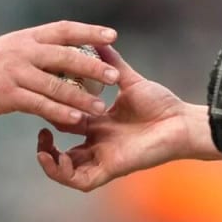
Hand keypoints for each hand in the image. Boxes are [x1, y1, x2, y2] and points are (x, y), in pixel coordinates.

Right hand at [0, 21, 119, 129]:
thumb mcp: (8, 49)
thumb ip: (34, 51)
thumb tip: (62, 53)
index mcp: (25, 37)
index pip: (63, 29)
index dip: (90, 31)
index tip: (113, 36)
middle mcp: (23, 52)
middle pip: (65, 56)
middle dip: (92, 66)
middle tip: (114, 77)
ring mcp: (15, 73)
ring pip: (55, 84)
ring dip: (80, 97)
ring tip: (100, 108)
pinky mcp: (7, 95)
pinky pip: (39, 104)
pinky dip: (59, 112)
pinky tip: (75, 120)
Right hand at [36, 45, 212, 191]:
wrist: (180, 121)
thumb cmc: (161, 103)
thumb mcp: (128, 80)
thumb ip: (111, 64)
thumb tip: (98, 40)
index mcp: (100, 125)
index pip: (67, 125)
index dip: (52, 118)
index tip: (44, 104)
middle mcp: (99, 144)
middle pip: (62, 154)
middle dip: (45, 148)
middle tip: (41, 132)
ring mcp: (104, 158)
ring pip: (68, 172)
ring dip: (51, 164)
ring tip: (43, 151)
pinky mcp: (111, 169)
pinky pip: (82, 181)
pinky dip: (66, 174)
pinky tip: (60, 158)